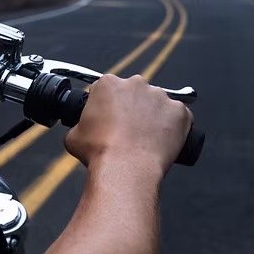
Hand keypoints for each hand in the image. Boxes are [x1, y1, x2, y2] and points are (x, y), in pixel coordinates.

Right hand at [65, 74, 192, 175]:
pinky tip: (164, 143)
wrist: (125, 169)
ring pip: (158, 104)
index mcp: (108, 84)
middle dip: (133, 109)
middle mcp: (136, 84)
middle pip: (135, 93)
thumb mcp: (73, 137)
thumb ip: (78, 126)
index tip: (110, 120)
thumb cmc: (100, 153)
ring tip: (147, 140)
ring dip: (154, 117)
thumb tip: (80, 131)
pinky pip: (179, 117)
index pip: (108, 89)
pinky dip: (174, 128)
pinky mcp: (180, 112)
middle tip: (129, 131)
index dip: (108, 106)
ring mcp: (161, 96)